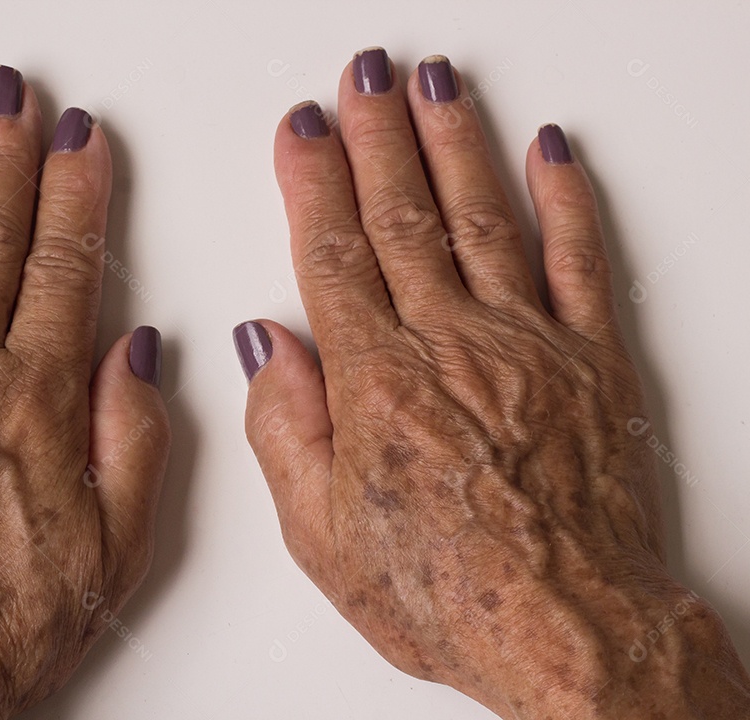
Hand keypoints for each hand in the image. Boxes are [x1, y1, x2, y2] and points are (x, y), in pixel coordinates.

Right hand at [236, 50, 749, 717]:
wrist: (570, 631)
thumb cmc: (448, 594)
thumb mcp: (322, 538)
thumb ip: (285, 430)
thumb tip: (266, 343)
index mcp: (378, 385)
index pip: (332, 255)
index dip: (313, 182)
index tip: (302, 128)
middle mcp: (452, 346)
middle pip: (403, 216)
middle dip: (377, 135)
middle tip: (362, 76)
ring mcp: (529, 344)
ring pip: (482, 217)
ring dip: (454, 141)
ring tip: (434, 81)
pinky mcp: (594, 360)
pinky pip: (580, 260)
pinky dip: (566, 197)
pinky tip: (547, 149)